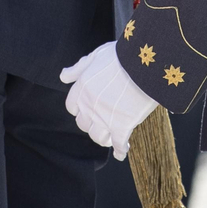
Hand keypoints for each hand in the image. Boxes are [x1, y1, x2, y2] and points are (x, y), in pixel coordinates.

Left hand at [61, 41, 157, 159]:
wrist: (143, 64)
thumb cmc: (121, 56)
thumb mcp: (96, 56)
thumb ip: (78, 68)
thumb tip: (63, 76)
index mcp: (82, 89)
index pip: (72, 107)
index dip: (80, 108)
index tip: (88, 108)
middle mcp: (90, 106)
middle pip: (84, 124)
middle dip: (92, 123)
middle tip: (103, 120)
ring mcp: (105, 119)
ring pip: (98, 137)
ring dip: (104, 137)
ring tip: (112, 135)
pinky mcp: (122, 127)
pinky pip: (118, 145)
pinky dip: (120, 150)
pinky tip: (122, 152)